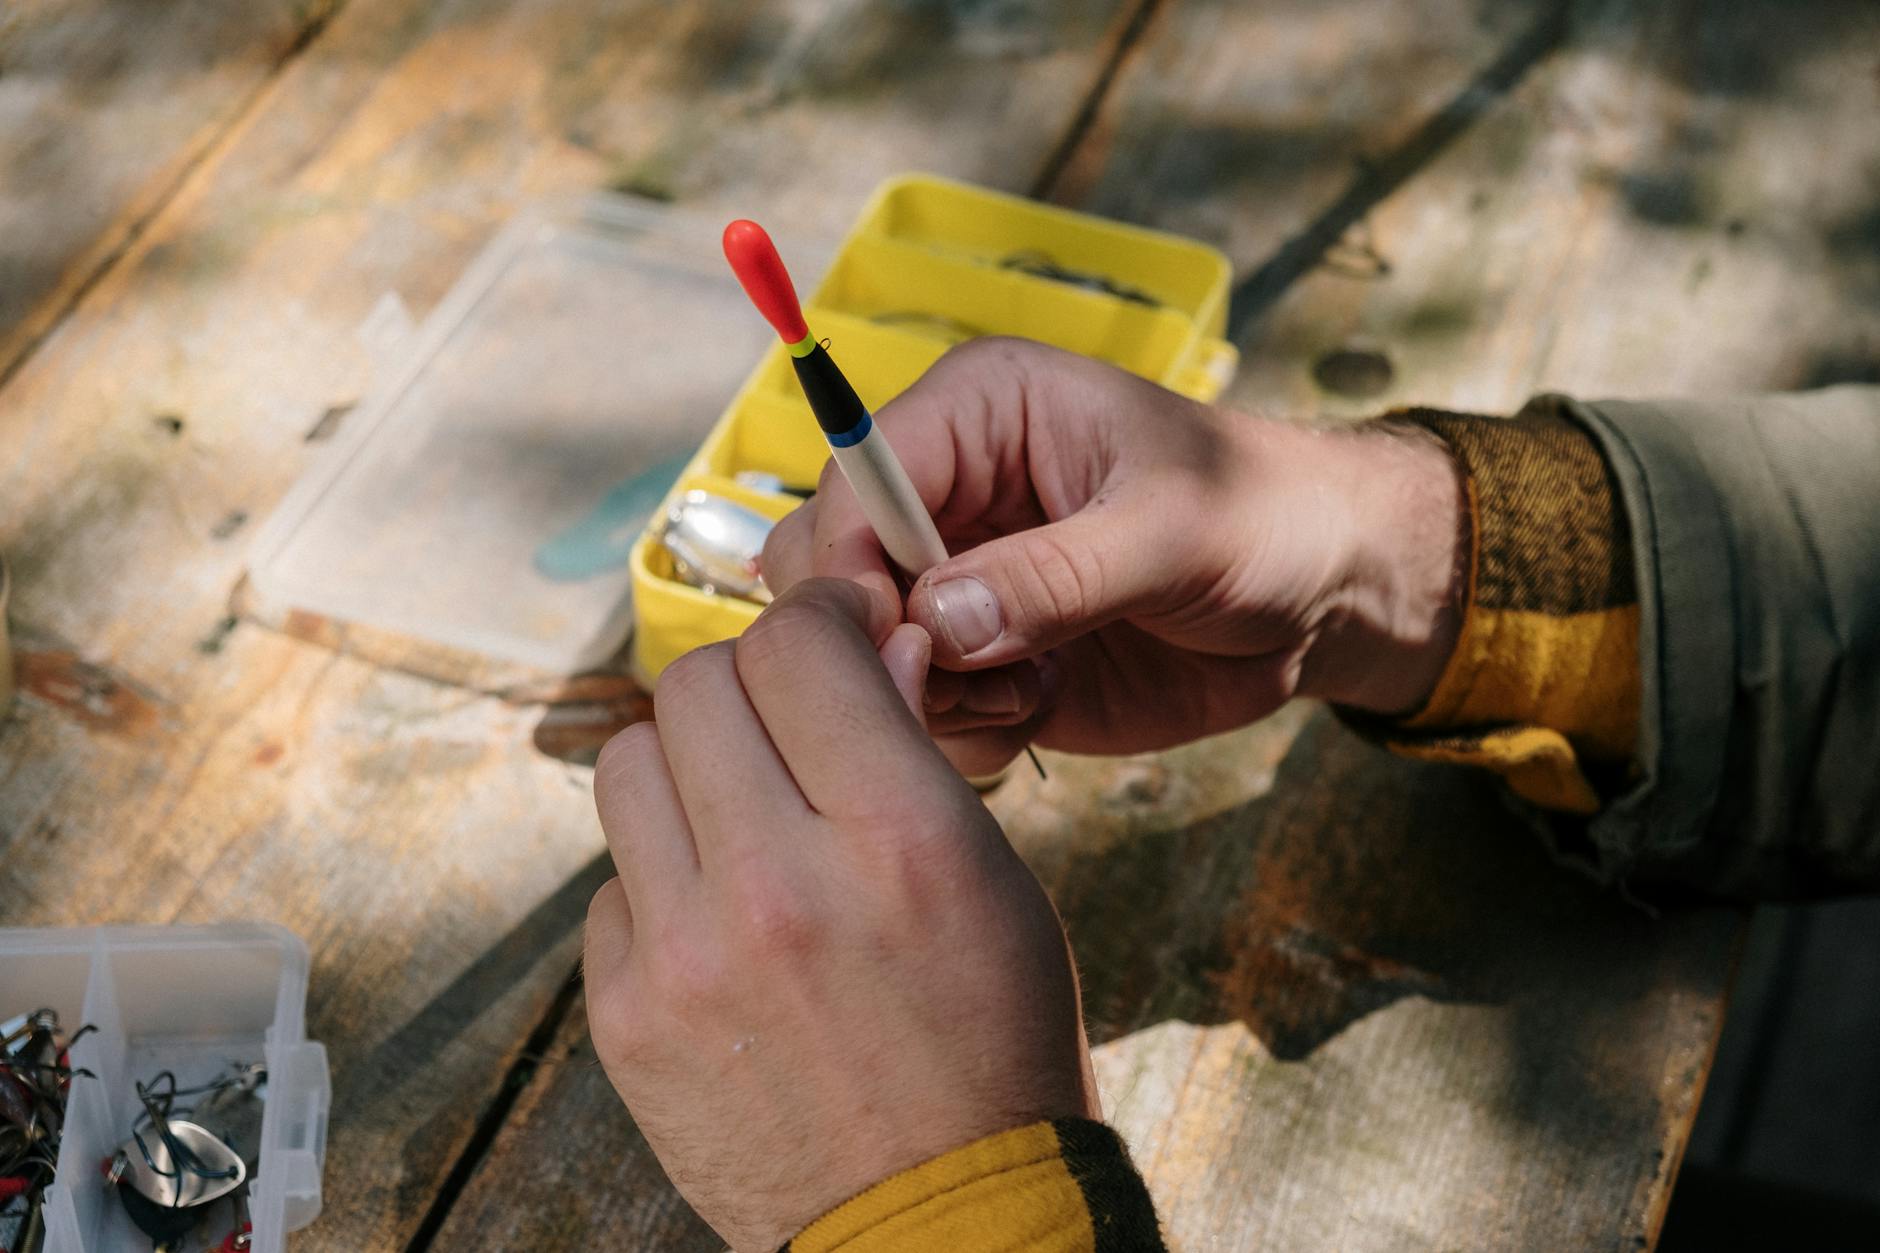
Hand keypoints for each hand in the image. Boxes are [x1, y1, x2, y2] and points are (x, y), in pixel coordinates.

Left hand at [584, 579, 1096, 1250]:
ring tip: (742, 817)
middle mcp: (778, 884)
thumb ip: (915, 752)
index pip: (797, 645)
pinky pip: (612, 882)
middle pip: (698, 687)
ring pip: (627, 765)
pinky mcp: (627, 1017)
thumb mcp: (994, 882)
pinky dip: (662, 881)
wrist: (936, 1216)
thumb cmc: (990, 1041)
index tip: (834, 633)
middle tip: (787, 722)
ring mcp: (686, 955)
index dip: (817, 618)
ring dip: (687, 769)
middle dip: (749, 684)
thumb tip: (873, 641)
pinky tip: (722, 924)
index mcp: (897, 838)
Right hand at [762, 338, 1465, 775]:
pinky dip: (964, 729)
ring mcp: (961, 579)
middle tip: (980, 677)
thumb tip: (937, 619)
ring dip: (935, 692)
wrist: (1326, 597)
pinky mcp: (984, 654)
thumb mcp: (1174, 532)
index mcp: (980, 411)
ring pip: (869, 650)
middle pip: (834, 568)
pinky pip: (922, 705)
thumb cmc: (1267, 518)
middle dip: (886, 638)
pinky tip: (1038, 711)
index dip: (852, 562)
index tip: (895, 641)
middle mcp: (950, 492)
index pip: (854, 478)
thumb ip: (1056, 575)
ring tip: (1034, 690)